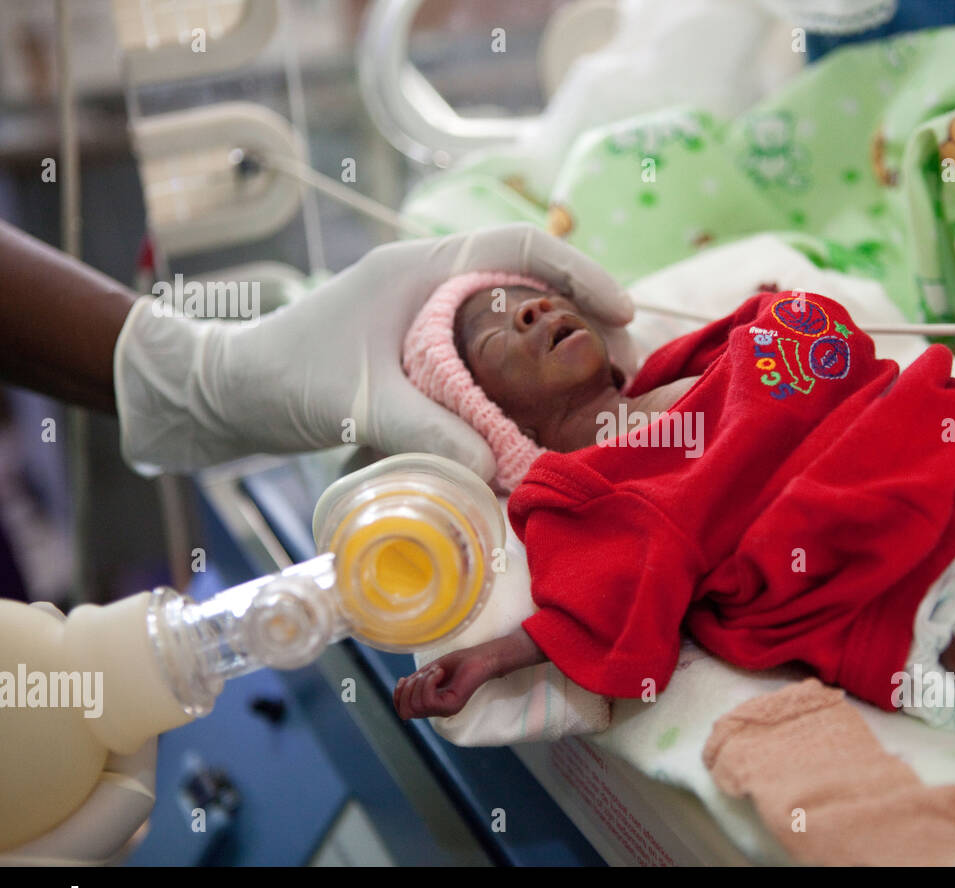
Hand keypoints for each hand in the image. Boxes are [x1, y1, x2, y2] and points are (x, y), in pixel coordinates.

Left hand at [114, 224, 635, 476]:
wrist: (228, 393)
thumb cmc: (285, 378)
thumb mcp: (359, 402)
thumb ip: (429, 432)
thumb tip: (504, 468)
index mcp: (422, 269)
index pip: (521, 247)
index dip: (580, 272)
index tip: (622, 315)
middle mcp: (432, 283)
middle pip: (531, 282)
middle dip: (584, 320)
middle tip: (621, 371)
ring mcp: (429, 316)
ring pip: (515, 318)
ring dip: (559, 350)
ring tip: (597, 393)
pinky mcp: (423, 350)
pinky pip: (492, 351)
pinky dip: (527, 375)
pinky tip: (543, 413)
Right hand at [393, 646, 498, 718]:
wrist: (481, 658)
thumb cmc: (458, 663)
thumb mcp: (428, 674)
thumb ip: (414, 684)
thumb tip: (399, 692)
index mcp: (431, 705)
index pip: (403, 712)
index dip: (397, 696)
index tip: (404, 679)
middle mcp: (438, 711)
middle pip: (406, 710)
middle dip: (407, 689)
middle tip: (422, 673)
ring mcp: (445, 710)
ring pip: (416, 704)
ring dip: (420, 683)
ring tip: (434, 671)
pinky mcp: (452, 705)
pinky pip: (428, 699)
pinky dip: (429, 681)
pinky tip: (439, 672)